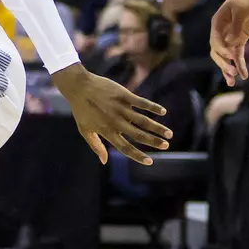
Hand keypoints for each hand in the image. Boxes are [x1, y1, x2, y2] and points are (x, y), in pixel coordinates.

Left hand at [52, 64, 170, 164]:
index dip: (138, 156)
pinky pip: (142, 103)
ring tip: (169, 134)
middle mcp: (116, 121)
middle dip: (154, 142)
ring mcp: (121, 108)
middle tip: (166, 145)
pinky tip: (163, 112)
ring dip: (158, 128)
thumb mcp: (85, 130)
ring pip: (143, 121)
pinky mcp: (124, 95)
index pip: (125, 148)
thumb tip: (104, 161)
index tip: (150, 162)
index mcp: (107, 131)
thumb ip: (96, 146)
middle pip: (139, 135)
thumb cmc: (81, 110)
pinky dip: (153, 107)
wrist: (79, 86)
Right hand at [211, 0, 248, 86]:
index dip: (222, 50)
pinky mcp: (240, 39)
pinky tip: (244, 75)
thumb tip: (232, 42)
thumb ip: (236, 27)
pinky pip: (238, 55)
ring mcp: (230, 37)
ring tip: (232, 82)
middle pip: (217, 52)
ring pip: (226, 57)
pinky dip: (240, 65)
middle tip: (231, 73)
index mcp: (217, 24)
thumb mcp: (241, 11)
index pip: (215, 41)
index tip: (231, 56)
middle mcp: (221, 32)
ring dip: (228, 69)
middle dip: (223, 64)